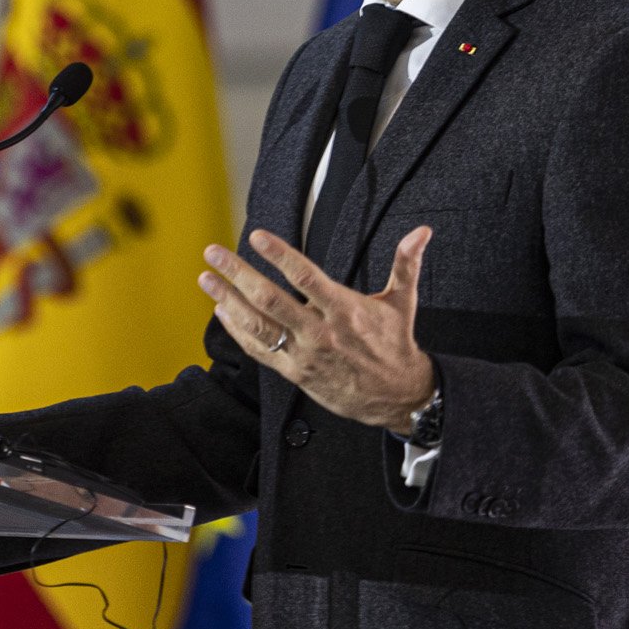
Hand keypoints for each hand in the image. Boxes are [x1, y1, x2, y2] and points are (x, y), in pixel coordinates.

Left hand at [199, 227, 435, 433]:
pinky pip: (260, 351)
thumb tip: (422, 231)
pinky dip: (238, 331)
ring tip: (207, 280)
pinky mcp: (295, 373)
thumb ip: (406, 264)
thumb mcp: (402, 302)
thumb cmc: (395, 344)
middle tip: (214, 253)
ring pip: (259, 326)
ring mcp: (305, 355)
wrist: (396, 396)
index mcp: (345, 311)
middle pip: (270, 299)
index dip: (279, 256)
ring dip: (228, 301)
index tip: (257, 236)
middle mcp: (320, 333)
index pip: (305, 277)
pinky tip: (223, 312)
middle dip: (238, 274)